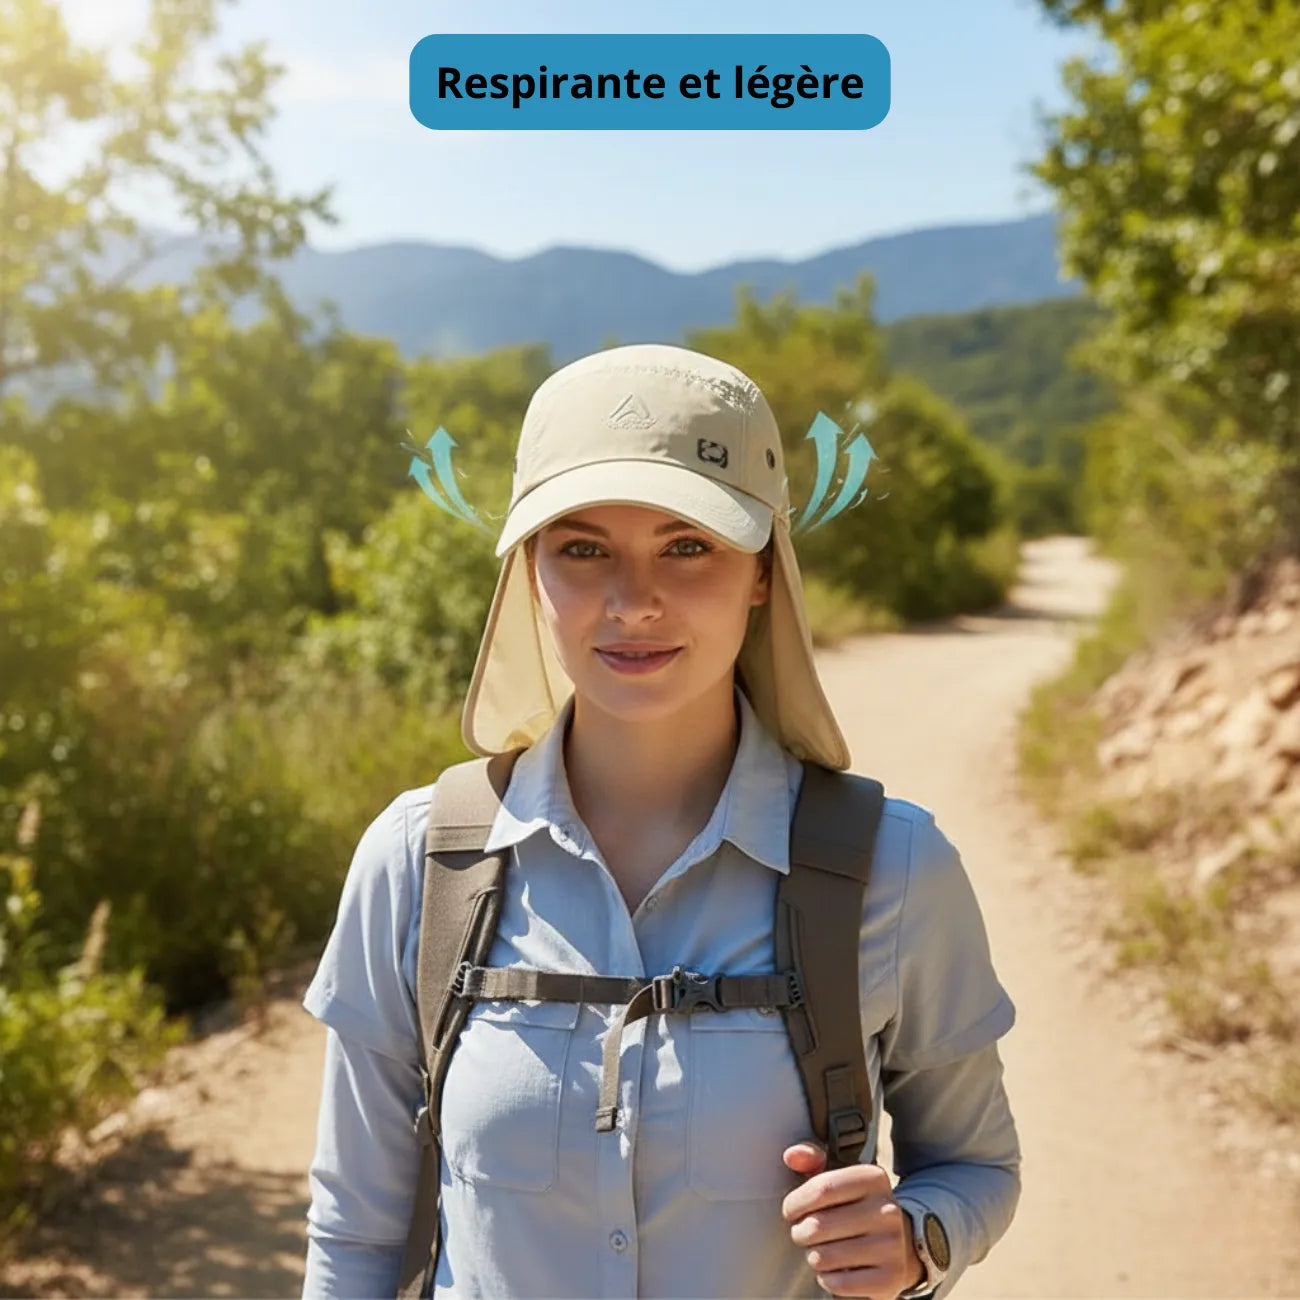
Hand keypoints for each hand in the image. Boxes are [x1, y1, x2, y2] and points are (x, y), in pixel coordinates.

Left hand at [782, 1141, 925, 1298]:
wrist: (898, 1244)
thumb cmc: (852, 1207)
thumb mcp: (836, 1178)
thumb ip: (811, 1160)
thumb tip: (791, 1156)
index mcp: (873, 1178)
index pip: (822, 1188)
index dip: (796, 1203)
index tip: (790, 1211)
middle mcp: (888, 1210)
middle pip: (819, 1225)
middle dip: (800, 1233)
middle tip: (803, 1233)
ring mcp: (892, 1246)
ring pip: (825, 1257)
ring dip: (813, 1256)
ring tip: (820, 1250)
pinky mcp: (890, 1279)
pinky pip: (838, 1283)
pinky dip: (827, 1279)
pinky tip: (835, 1270)